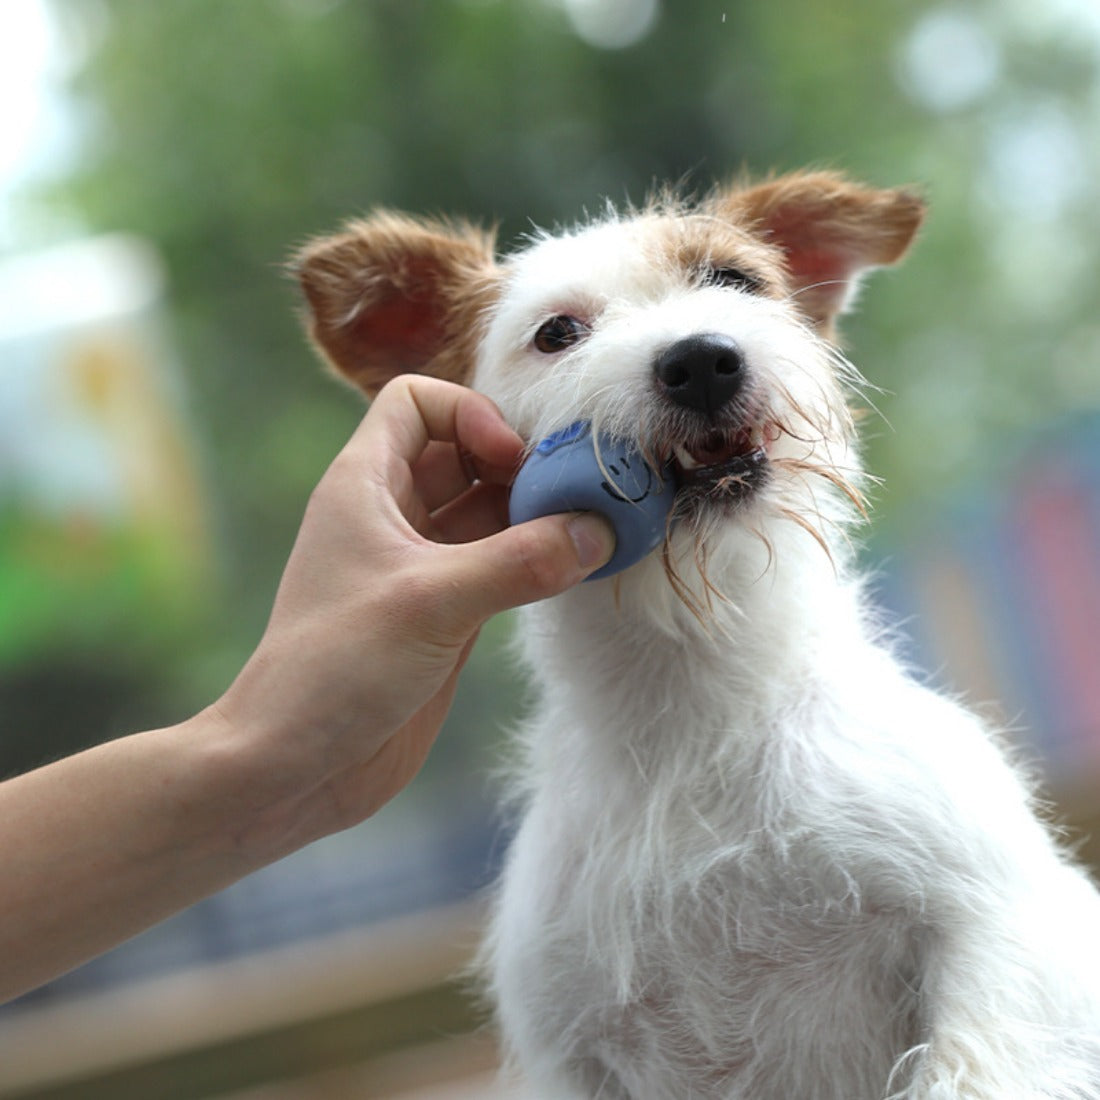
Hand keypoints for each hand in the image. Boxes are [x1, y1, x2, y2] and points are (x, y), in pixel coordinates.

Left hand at [214, 375, 614, 844]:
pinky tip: (575, 569)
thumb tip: (597, 531)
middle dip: (520, 463)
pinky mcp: (446, 612)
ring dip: (537, 514)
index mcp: (366, 484)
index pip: (418, 402)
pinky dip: (537, 559)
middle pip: (466, 453)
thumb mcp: (430, 602)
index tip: (511, 462)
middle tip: (576, 493)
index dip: (471, 414)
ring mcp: (422, 565)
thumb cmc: (336, 670)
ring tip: (590, 529)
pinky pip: (500, 564)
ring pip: (489, 512)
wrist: (295, 766)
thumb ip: (518, 562)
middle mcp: (393, 515)